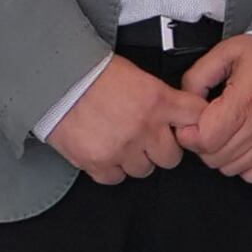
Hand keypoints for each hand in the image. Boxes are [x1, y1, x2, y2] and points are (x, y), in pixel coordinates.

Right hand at [46, 57, 185, 186]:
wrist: (55, 79)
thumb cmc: (93, 72)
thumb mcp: (137, 75)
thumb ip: (161, 98)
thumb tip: (178, 114)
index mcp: (157, 100)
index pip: (196, 119)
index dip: (194, 124)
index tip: (186, 127)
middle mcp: (143, 127)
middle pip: (172, 157)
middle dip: (160, 148)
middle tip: (146, 137)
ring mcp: (121, 148)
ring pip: (144, 170)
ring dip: (135, 159)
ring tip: (119, 140)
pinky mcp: (98, 163)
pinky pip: (116, 178)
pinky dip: (111, 168)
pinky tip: (104, 150)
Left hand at [172, 33, 251, 184]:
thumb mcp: (228, 52)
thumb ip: (198, 76)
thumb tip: (185, 101)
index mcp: (244, 101)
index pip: (205, 139)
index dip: (189, 134)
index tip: (190, 125)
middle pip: (215, 157)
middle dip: (203, 144)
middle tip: (207, 126)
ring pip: (231, 168)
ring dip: (221, 155)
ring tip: (226, 133)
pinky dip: (243, 165)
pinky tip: (242, 145)